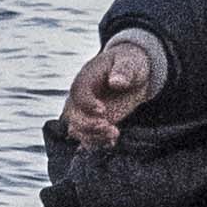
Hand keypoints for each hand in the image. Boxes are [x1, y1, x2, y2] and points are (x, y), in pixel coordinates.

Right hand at [59, 30, 167, 144]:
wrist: (134, 74)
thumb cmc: (129, 64)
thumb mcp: (130, 63)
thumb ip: (123, 71)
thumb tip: (116, 82)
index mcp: (86, 78)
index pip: (78, 92)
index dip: (87, 104)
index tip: (102, 111)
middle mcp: (81, 97)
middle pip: (73, 115)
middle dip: (90, 125)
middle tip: (111, 128)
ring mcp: (86, 112)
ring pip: (78, 130)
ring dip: (94, 137)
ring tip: (115, 135)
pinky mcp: (94, 123)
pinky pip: (88, 137)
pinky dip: (97, 143)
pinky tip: (112, 142)